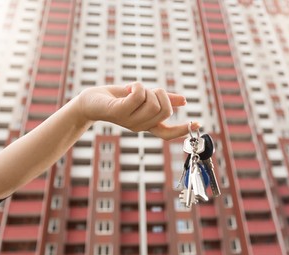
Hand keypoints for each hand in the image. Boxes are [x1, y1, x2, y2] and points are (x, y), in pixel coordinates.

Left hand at [77, 82, 199, 139]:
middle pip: (165, 111)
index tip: (197, 123)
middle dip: (161, 95)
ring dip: (146, 89)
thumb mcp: (142, 98)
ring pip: (154, 103)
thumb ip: (163, 99)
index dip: (182, 130)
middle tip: (148, 91)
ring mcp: (130, 121)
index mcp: (146, 124)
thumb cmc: (116, 98)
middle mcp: (140, 126)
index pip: (167, 133)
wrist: (90, 101)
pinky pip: (139, 95)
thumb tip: (184, 100)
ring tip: (134, 89)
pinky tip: (129, 87)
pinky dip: (137, 86)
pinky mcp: (120, 112)